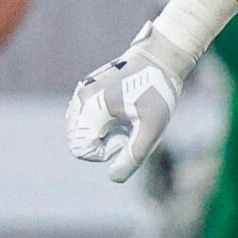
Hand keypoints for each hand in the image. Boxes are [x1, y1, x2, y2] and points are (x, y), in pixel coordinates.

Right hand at [65, 22, 196, 182]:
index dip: (104, 152)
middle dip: (101, 144)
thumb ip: (133, 156)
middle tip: (127, 129)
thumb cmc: (158, 92)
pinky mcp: (85, 89)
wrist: (159, 59)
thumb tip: (113, 177)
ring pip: (79, 130)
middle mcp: (80, 99)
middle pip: (77, 141)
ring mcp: (80, 92)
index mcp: (92, 107)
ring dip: (100, 134)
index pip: (80, 149)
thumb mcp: (152, 129)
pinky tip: (121, 113)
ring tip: (126, 120)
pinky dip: (99, 123)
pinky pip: (84, 119)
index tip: (125, 137)